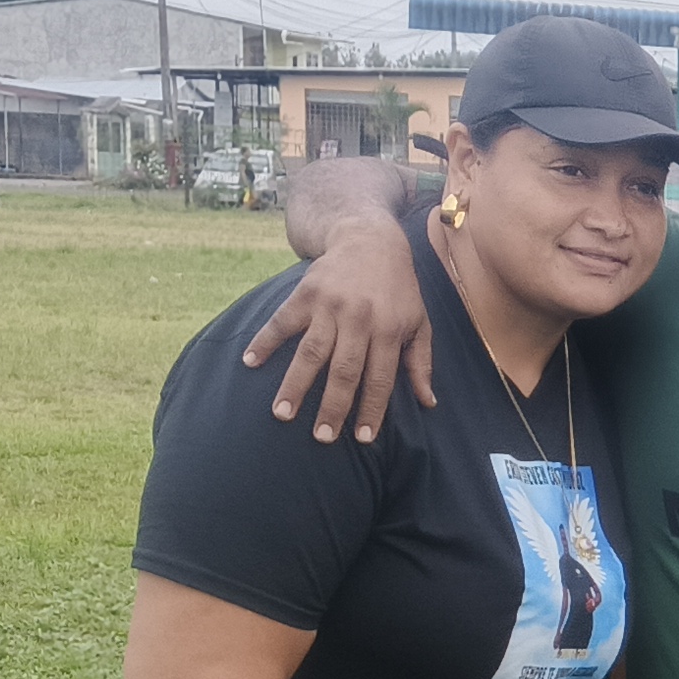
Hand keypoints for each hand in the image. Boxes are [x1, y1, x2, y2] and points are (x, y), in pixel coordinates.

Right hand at [242, 217, 434, 442]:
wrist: (370, 240)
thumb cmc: (399, 290)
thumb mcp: (419, 322)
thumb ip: (421, 362)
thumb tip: (428, 403)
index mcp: (390, 329)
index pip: (380, 378)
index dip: (372, 409)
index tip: (362, 439)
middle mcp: (359, 319)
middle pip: (344, 370)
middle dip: (333, 406)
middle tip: (321, 438)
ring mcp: (330, 305)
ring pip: (311, 352)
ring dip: (295, 385)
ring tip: (281, 414)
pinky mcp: (305, 293)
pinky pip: (282, 321)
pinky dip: (265, 340)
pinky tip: (250, 363)